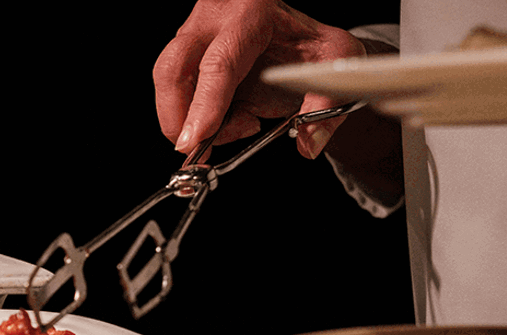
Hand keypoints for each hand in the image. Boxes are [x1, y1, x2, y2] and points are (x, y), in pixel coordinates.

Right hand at [153, 0, 365, 158]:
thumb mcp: (337, 60)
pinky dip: (191, 115)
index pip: (219, 63)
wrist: (299, 33)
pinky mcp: (188, 52)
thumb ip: (327, 101)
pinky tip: (221, 122)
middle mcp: (215, 18)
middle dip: (178, 116)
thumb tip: (309, 142)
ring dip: (187, 118)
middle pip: (174, 68)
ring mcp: (195, 33)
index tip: (198, 138)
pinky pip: (176, 89)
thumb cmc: (311, 41)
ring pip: (169, 80)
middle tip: (194, 148)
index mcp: (252, 13)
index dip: (206, 104)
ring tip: (233, 128)